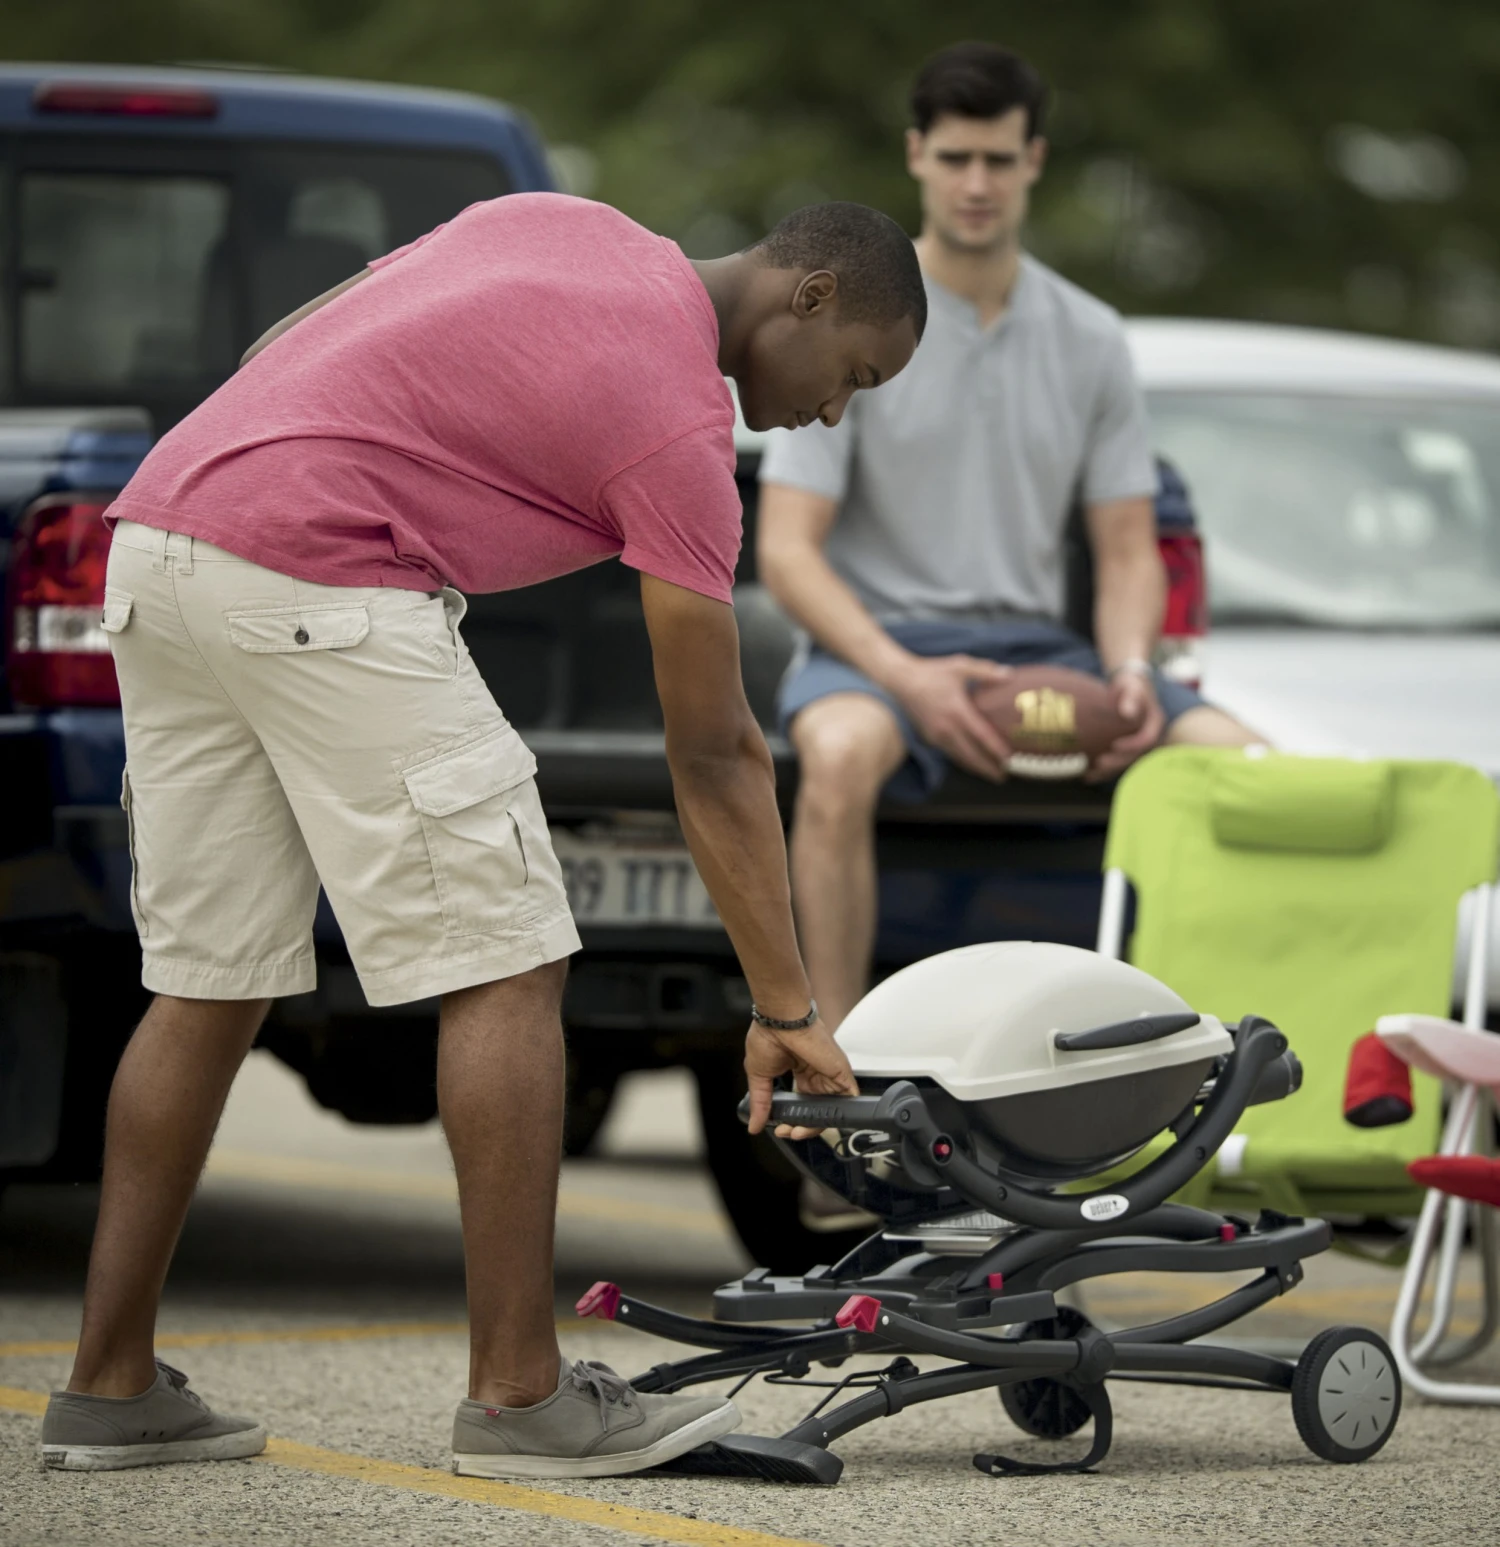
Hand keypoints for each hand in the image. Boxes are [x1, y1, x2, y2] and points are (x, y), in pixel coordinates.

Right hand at [744, 1018, 859, 1137]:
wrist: (781, 1020)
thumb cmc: (768, 1036)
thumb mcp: (759, 1075)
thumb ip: (760, 1102)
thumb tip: (753, 1125)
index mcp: (800, 1072)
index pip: (801, 1104)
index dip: (792, 1119)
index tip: (778, 1127)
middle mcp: (816, 1075)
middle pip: (816, 1111)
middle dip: (801, 1127)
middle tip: (786, 1131)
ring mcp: (829, 1075)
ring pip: (830, 1110)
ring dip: (815, 1126)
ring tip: (796, 1131)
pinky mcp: (840, 1074)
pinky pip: (847, 1101)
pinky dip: (839, 1115)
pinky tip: (822, 1125)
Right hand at [887, 654, 1012, 781]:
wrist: (900, 681)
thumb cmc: (932, 672)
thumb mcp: (960, 665)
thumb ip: (986, 671)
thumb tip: (1010, 675)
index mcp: (957, 711)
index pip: (982, 735)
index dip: (997, 749)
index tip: (1010, 759)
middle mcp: (947, 728)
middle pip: (971, 755)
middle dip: (988, 768)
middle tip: (1004, 776)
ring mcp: (937, 735)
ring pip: (960, 757)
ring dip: (976, 767)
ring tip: (991, 773)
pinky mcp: (930, 738)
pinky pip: (950, 752)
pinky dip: (963, 759)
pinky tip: (972, 760)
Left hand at [1086, 668, 1164, 781]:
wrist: (1129, 689)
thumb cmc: (1129, 685)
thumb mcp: (1132, 686)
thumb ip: (1132, 697)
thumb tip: (1127, 713)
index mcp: (1154, 722)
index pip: (1147, 738)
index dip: (1132, 745)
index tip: (1115, 745)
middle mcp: (1148, 736)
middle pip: (1135, 755)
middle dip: (1118, 762)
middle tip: (1099, 763)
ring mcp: (1137, 745)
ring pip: (1124, 762)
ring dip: (1108, 771)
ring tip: (1089, 775)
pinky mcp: (1126, 749)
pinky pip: (1115, 762)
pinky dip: (1102, 771)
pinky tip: (1086, 776)